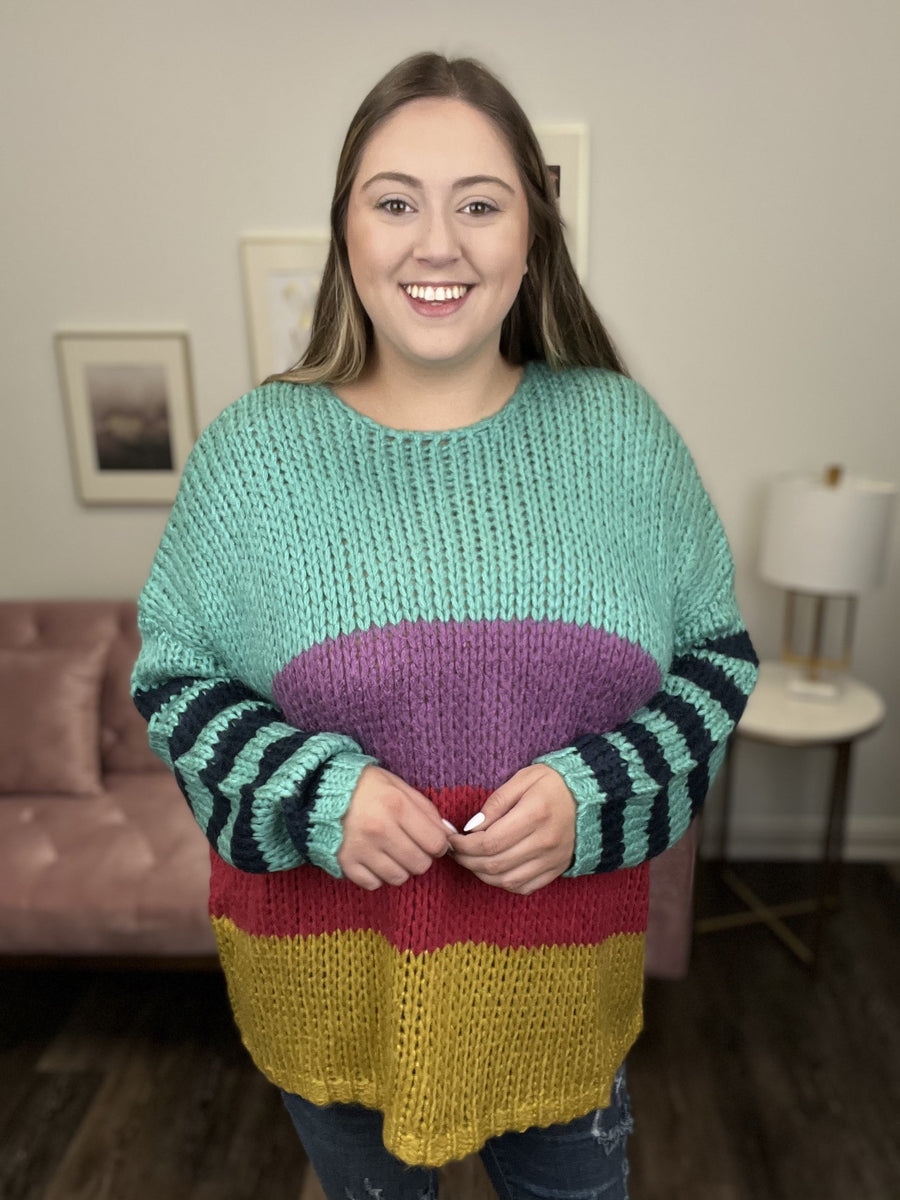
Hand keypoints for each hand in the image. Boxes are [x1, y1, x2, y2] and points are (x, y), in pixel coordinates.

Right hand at [337, 765, 451, 890]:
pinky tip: (374, 860)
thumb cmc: (366, 786)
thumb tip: (448, 835)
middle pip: (420, 864)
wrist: (319, 789)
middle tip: (411, 846)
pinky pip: (374, 884)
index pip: (436, 843)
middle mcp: (380, 829)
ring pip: (399, 878)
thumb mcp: (399, 786)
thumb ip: (426, 810)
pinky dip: (377, 876)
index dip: (438, 844)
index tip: (430, 840)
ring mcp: (361, 848)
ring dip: (401, 868)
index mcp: (397, 806)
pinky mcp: (345, 862)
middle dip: (421, 858)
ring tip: (392, 853)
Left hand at [448, 765, 575, 894]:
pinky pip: (524, 887)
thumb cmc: (552, 783)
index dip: (464, 845)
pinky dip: (504, 883)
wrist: (591, 796)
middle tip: (455, 852)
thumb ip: (496, 802)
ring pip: (507, 880)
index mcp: (535, 814)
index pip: (489, 841)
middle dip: (467, 861)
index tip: (451, 839)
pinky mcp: (557, 869)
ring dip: (482, 874)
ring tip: (470, 861)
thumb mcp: (523, 779)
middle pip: (495, 864)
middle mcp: (545, 841)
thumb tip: (472, 827)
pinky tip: (494, 870)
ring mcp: (552, 859)